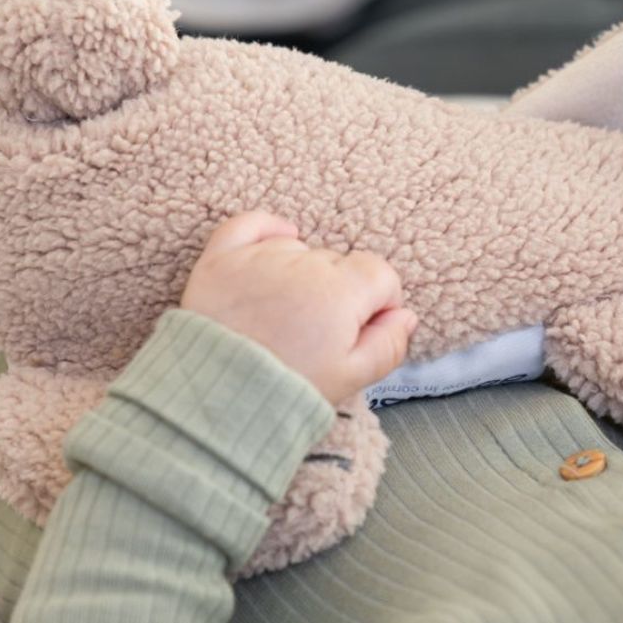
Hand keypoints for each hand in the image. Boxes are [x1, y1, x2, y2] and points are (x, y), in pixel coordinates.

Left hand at [180, 211, 417, 402]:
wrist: (217, 398)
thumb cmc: (288, 390)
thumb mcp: (352, 377)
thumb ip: (388, 344)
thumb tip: (405, 315)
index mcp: (341, 293)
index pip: (379, 273)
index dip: (380, 301)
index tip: (363, 326)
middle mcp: (303, 265)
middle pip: (339, 263)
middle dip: (338, 292)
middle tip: (317, 332)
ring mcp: (260, 258)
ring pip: (299, 250)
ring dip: (301, 272)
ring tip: (285, 313)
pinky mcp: (222, 259)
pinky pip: (251, 224)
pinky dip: (268, 228)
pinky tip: (282, 238)